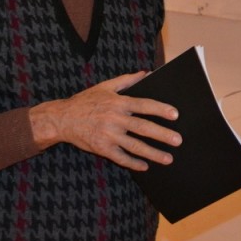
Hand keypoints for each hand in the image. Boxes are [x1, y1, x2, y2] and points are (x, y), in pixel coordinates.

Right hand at [29, 72, 181, 170]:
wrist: (62, 118)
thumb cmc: (85, 101)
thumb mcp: (105, 87)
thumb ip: (126, 80)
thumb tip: (145, 73)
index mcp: (118, 102)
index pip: (144, 105)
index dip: (160, 109)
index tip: (175, 115)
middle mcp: (115, 119)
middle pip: (143, 128)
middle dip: (162, 135)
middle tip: (178, 140)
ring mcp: (108, 135)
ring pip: (135, 146)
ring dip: (153, 153)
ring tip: (168, 158)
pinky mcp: (101, 148)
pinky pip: (121, 158)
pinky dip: (134, 163)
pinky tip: (145, 166)